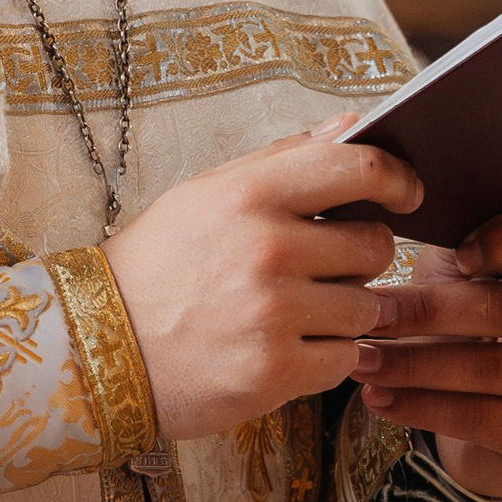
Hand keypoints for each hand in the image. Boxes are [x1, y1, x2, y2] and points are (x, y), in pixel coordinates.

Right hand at [105, 122, 421, 442]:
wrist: (93, 348)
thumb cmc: (157, 265)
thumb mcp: (206, 194)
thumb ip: (284, 159)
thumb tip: (353, 127)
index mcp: (250, 196)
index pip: (359, 168)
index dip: (398, 180)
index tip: (407, 193)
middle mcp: (268, 251)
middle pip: (375, 246)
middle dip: (358, 258)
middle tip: (319, 269)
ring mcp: (274, 316)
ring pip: (367, 307)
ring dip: (344, 312)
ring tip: (294, 312)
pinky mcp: (276, 374)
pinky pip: (346, 359)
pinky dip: (326, 357)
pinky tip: (285, 348)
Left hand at [348, 202, 501, 501]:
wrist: (501, 425)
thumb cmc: (475, 331)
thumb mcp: (465, 279)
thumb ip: (453, 244)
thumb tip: (381, 218)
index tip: (455, 254)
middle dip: (422, 311)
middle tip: (363, 314)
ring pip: (486, 368)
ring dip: (410, 365)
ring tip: (359, 360)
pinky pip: (483, 418)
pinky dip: (421, 408)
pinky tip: (379, 399)